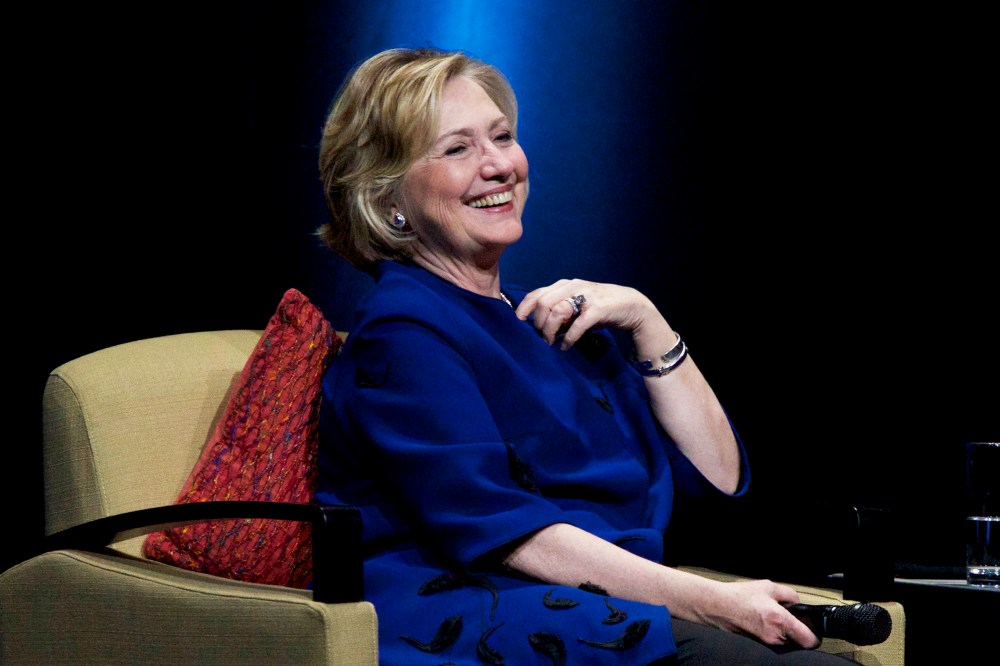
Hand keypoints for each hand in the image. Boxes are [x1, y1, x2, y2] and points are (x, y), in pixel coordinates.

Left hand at [515, 279, 661, 349]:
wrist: (631, 306)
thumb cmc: (599, 307)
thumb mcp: (576, 306)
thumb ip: (559, 312)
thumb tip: (539, 328)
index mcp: (565, 285)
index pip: (537, 293)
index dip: (524, 307)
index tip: (518, 321)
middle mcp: (574, 286)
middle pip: (544, 303)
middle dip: (538, 323)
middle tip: (541, 338)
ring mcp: (587, 296)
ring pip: (558, 311)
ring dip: (551, 330)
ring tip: (551, 342)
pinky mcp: (599, 308)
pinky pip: (578, 324)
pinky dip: (569, 337)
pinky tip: (566, 346)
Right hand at [704, 579, 820, 649]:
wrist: (718, 607)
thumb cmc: (739, 597)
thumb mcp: (768, 587)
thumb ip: (789, 594)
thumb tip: (798, 602)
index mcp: (780, 621)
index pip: (810, 640)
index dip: (816, 635)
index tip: (814, 627)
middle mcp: (775, 637)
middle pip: (800, 642)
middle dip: (799, 630)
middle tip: (792, 618)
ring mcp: (767, 643)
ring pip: (789, 643)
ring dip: (787, 633)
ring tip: (775, 618)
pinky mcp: (760, 645)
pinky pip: (777, 642)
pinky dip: (776, 634)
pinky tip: (766, 622)